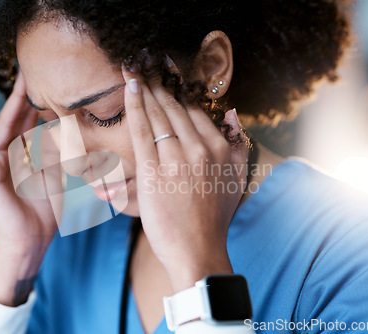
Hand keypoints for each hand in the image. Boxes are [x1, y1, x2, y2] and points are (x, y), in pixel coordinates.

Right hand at [0, 71, 59, 304]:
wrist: (29, 240)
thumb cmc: (43, 213)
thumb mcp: (57, 176)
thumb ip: (58, 152)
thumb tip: (66, 127)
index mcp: (28, 158)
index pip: (34, 124)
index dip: (41, 104)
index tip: (53, 83)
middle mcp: (11, 155)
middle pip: (19, 119)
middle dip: (28, 95)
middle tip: (36, 70)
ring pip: (2, 122)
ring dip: (9, 99)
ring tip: (19, 74)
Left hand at [121, 62, 249, 291]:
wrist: (198, 250)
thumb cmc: (214, 218)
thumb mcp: (236, 178)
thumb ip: (236, 143)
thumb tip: (231, 110)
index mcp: (219, 148)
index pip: (195, 110)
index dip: (178, 88)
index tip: (167, 71)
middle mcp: (200, 148)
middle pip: (175, 107)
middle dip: (158, 81)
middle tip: (145, 60)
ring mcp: (177, 158)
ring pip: (158, 114)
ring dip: (145, 87)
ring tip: (133, 67)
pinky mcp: (155, 171)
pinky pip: (143, 130)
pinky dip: (136, 106)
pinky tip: (130, 87)